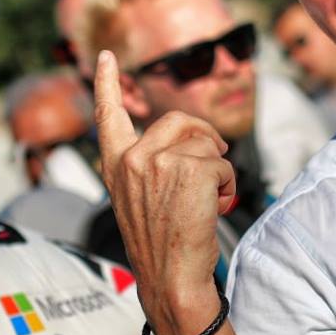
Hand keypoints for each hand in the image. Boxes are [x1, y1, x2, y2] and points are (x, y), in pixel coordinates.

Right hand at [94, 49, 236, 334]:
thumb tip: (189, 141)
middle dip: (204, 135)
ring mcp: (160, 161)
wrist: (170, 277)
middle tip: (215, 157)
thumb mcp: (140, 198)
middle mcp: (133, 158)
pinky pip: (222, 162)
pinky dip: (228, 184)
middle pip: (179, 120)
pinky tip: (217, 206)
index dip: (108, 83)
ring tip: (211, 199)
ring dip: (218, 169)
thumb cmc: (160, 243)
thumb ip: (149, 165)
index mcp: (116, 164)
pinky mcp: (190, 168)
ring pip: (206, 144)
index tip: (106, 56)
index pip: (108, 115)